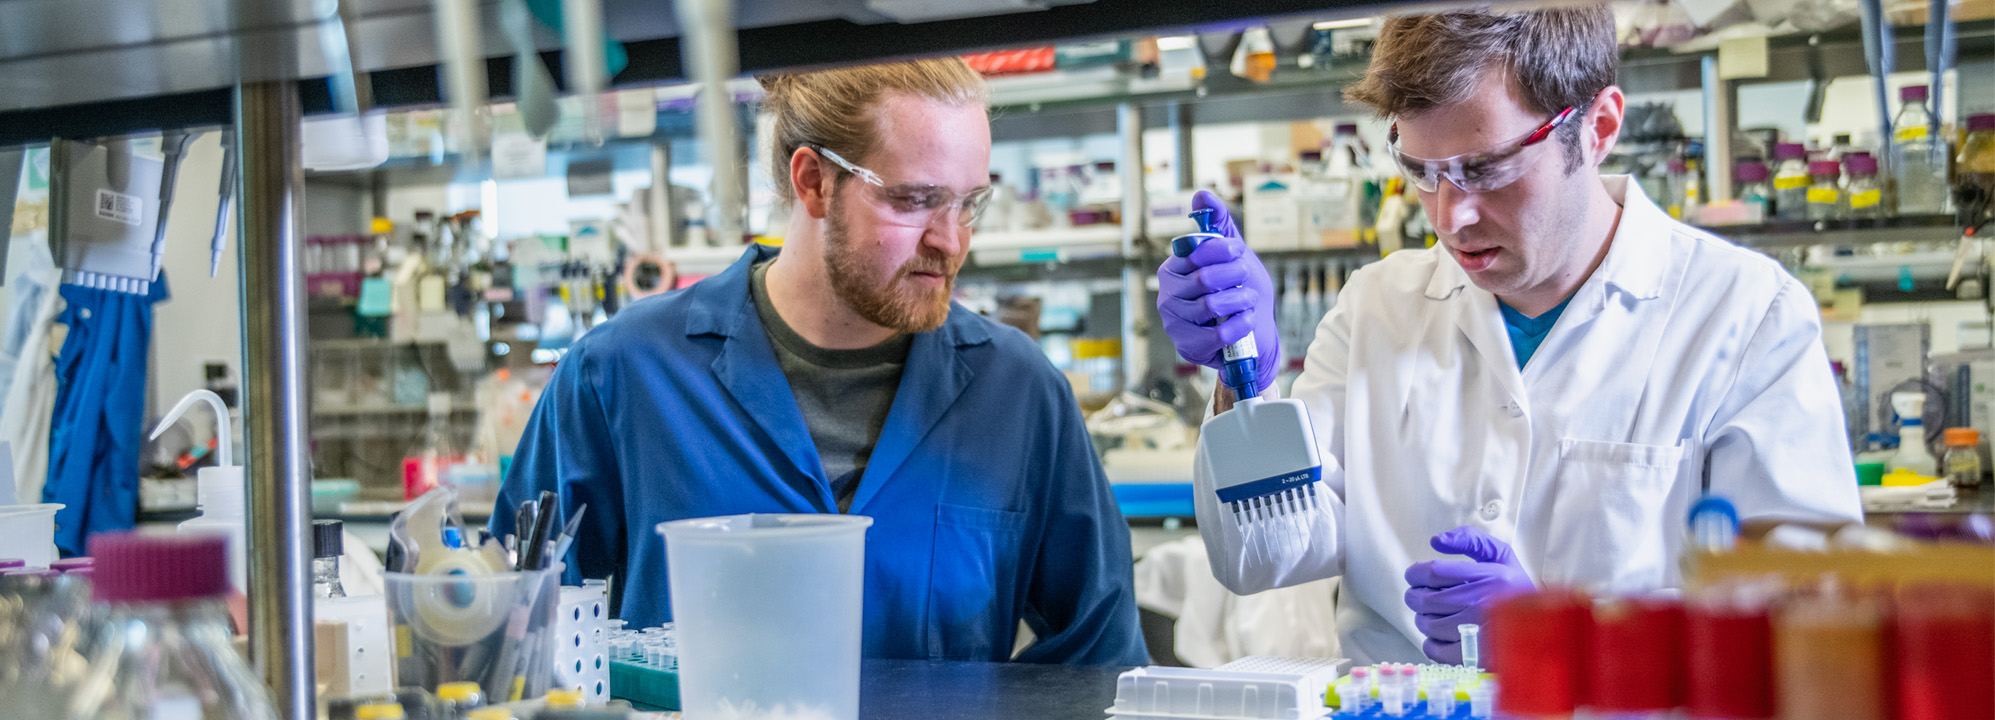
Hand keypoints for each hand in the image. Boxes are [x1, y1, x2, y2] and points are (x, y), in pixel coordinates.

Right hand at [1156, 191, 1279, 391]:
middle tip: (1246, 278)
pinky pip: (1217, 333)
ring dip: (1241, 301)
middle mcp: (1167, 293)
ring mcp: (1174, 321)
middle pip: (1205, 278)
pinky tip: (1246, 319)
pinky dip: (1240, 325)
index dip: (1222, 249)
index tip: (1239, 251)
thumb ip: (1218, 225)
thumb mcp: (1233, 256)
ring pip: (1212, 305)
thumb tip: (1201, 195)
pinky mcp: (1187, 345)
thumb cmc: (1238, 292)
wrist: (1252, 334)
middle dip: (1236, 276)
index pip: (1194, 251)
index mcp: (1173, 268)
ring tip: (1249, 300)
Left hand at [1404, 526, 1533, 663]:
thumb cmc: (1517, 590)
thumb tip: (1437, 541)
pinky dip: (1430, 642)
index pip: (1434, 572)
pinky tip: (1442, 635)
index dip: (1415, 573)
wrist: (1544, 628)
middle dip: (1415, 595)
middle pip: (1425, 599)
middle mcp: (1482, 603)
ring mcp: (1478, 632)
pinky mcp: (1475, 656)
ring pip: (1427, 624)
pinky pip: (1435, 649)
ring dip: (1422, 618)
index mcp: (1489, 577)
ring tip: (1434, 614)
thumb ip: (1471, 540)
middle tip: (1420, 595)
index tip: (1414, 576)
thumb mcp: (1502, 556)